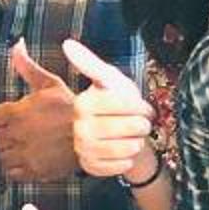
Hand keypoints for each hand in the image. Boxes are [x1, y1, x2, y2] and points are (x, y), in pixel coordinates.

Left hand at [0, 40, 81, 184]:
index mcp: (17, 112)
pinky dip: (15, 168)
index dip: (1, 116)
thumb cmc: (72, 106)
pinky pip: (12, 173)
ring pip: (1, 156)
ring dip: (8, 152)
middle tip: (18, 131)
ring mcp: (25, 155)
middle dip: (3, 134)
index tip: (12, 116)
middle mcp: (17, 134)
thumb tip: (16, 44)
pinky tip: (27, 159)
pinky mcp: (34, 171)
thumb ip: (27, 66)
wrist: (96, 134)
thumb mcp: (50, 82)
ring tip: (22, 146)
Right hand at [62, 37, 156, 184]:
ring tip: (133, 137)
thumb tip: (66, 43)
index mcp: (82, 103)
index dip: (139, 105)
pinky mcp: (90, 166)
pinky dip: (128, 160)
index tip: (139, 105)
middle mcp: (78, 127)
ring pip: (126, 148)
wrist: (119, 132)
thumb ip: (89, 62)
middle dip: (142, 125)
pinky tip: (125, 153)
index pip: (123, 104)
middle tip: (139, 123)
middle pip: (129, 127)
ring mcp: (83, 148)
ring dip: (137, 143)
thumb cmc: (116, 101)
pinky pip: (120, 166)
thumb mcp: (108, 78)